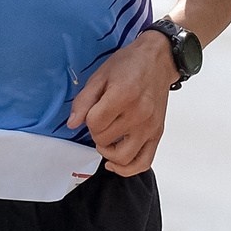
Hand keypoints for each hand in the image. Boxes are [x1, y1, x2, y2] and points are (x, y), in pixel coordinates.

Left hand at [65, 32, 171, 176]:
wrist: (158, 60)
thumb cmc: (130, 65)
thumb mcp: (100, 76)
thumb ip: (84, 101)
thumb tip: (72, 123)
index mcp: (123, 96)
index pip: (94, 123)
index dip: (87, 119)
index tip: (93, 111)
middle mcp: (139, 114)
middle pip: (104, 140)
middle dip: (96, 132)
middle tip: (100, 120)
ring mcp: (150, 126)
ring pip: (122, 157)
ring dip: (108, 152)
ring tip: (106, 140)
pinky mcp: (157, 133)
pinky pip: (143, 162)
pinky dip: (128, 169)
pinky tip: (115, 163)